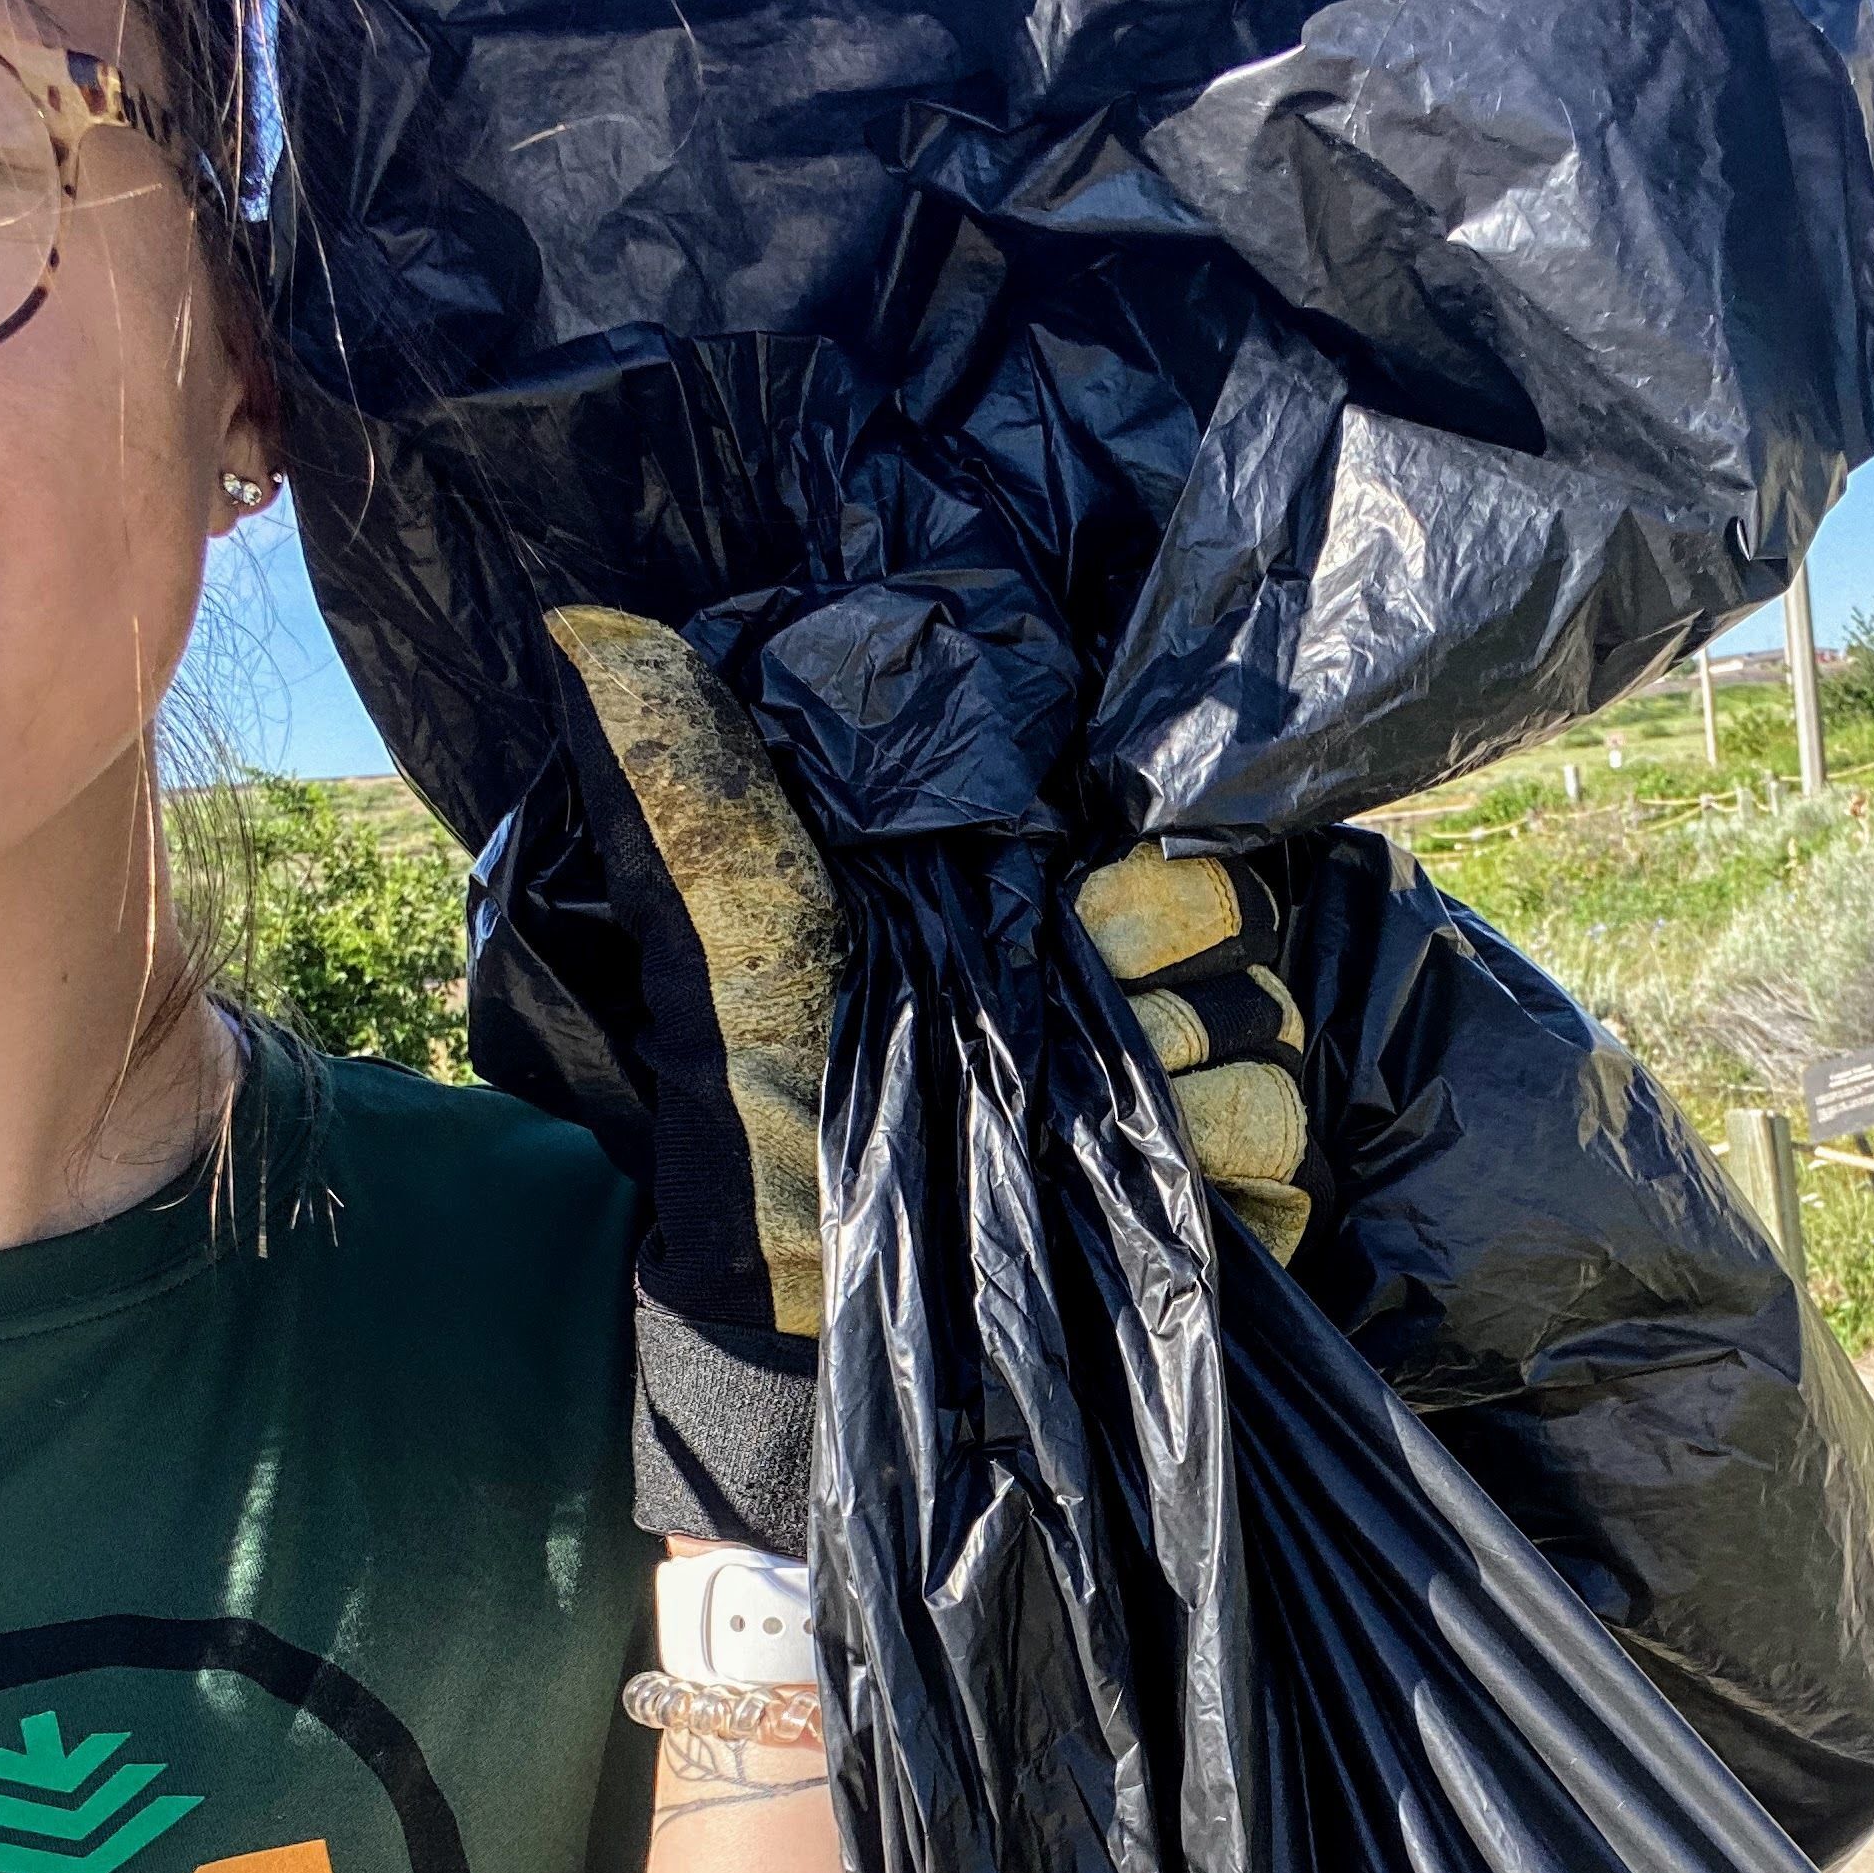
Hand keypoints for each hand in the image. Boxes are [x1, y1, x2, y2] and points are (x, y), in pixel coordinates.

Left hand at [542, 617, 1332, 1550]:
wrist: (751, 1249)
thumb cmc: (737, 1064)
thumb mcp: (709, 901)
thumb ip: (678, 759)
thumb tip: (590, 622)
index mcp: (1050, 901)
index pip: (1191, 856)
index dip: (1143, 894)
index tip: (1068, 919)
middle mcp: (1134, 993)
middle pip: (1246, 947)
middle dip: (1154, 987)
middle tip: (1046, 1037)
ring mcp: (1182, 1105)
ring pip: (1270, 1051)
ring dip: (1179, 1085)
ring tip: (1065, 1123)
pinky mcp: (1210, 1214)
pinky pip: (1283, 1163)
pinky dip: (1220, 1168)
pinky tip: (1120, 1187)